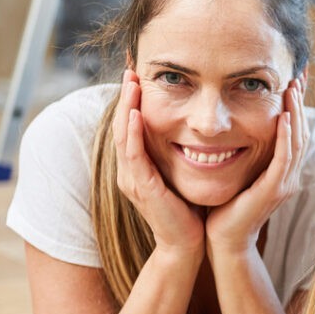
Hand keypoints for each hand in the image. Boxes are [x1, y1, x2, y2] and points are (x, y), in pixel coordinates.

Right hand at [113, 70, 203, 253]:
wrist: (187, 244)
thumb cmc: (188, 211)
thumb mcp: (181, 174)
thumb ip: (178, 154)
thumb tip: (193, 130)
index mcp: (138, 167)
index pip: (131, 126)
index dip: (132, 101)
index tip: (139, 76)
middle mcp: (130, 171)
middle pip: (122, 125)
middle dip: (126, 97)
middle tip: (131, 69)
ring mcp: (132, 180)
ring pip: (123, 136)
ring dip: (126, 107)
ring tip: (131, 83)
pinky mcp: (142, 189)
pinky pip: (133, 156)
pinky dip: (133, 134)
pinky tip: (136, 115)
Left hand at [206, 78, 306, 253]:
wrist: (223, 240)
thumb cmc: (224, 207)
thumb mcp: (236, 172)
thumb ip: (241, 151)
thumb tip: (230, 126)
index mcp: (281, 170)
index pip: (294, 130)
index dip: (295, 104)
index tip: (292, 77)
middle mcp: (289, 175)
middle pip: (302, 130)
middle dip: (300, 101)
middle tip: (298, 73)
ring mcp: (285, 183)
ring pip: (298, 142)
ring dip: (296, 113)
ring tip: (292, 88)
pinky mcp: (275, 191)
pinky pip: (285, 159)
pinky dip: (286, 138)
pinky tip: (283, 118)